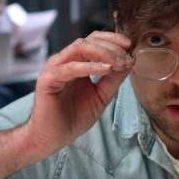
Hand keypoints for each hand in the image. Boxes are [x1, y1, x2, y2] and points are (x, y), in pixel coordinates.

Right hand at [25, 31, 133, 154]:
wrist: (53, 137)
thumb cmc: (73, 117)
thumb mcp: (102, 95)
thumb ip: (114, 78)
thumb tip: (130, 60)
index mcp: (75, 62)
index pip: (94, 41)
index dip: (113, 40)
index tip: (130, 47)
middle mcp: (64, 61)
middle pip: (88, 40)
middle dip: (112, 46)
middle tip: (127, 58)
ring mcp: (54, 68)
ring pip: (79, 47)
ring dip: (103, 53)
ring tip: (119, 63)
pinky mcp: (48, 79)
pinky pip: (70, 68)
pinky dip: (90, 66)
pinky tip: (106, 69)